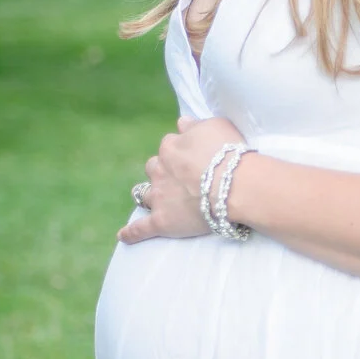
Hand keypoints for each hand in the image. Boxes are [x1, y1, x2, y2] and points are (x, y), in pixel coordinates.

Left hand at [118, 115, 245, 243]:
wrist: (236, 185)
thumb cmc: (230, 153)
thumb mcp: (216, 126)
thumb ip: (195, 124)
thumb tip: (181, 122)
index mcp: (172, 147)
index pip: (169, 145)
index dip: (180, 152)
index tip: (191, 157)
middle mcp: (160, 169)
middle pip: (153, 168)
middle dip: (161, 171)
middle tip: (179, 178)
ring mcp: (159, 196)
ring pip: (144, 194)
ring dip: (149, 195)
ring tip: (154, 199)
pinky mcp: (161, 221)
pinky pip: (141, 228)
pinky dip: (131, 232)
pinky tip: (123, 236)